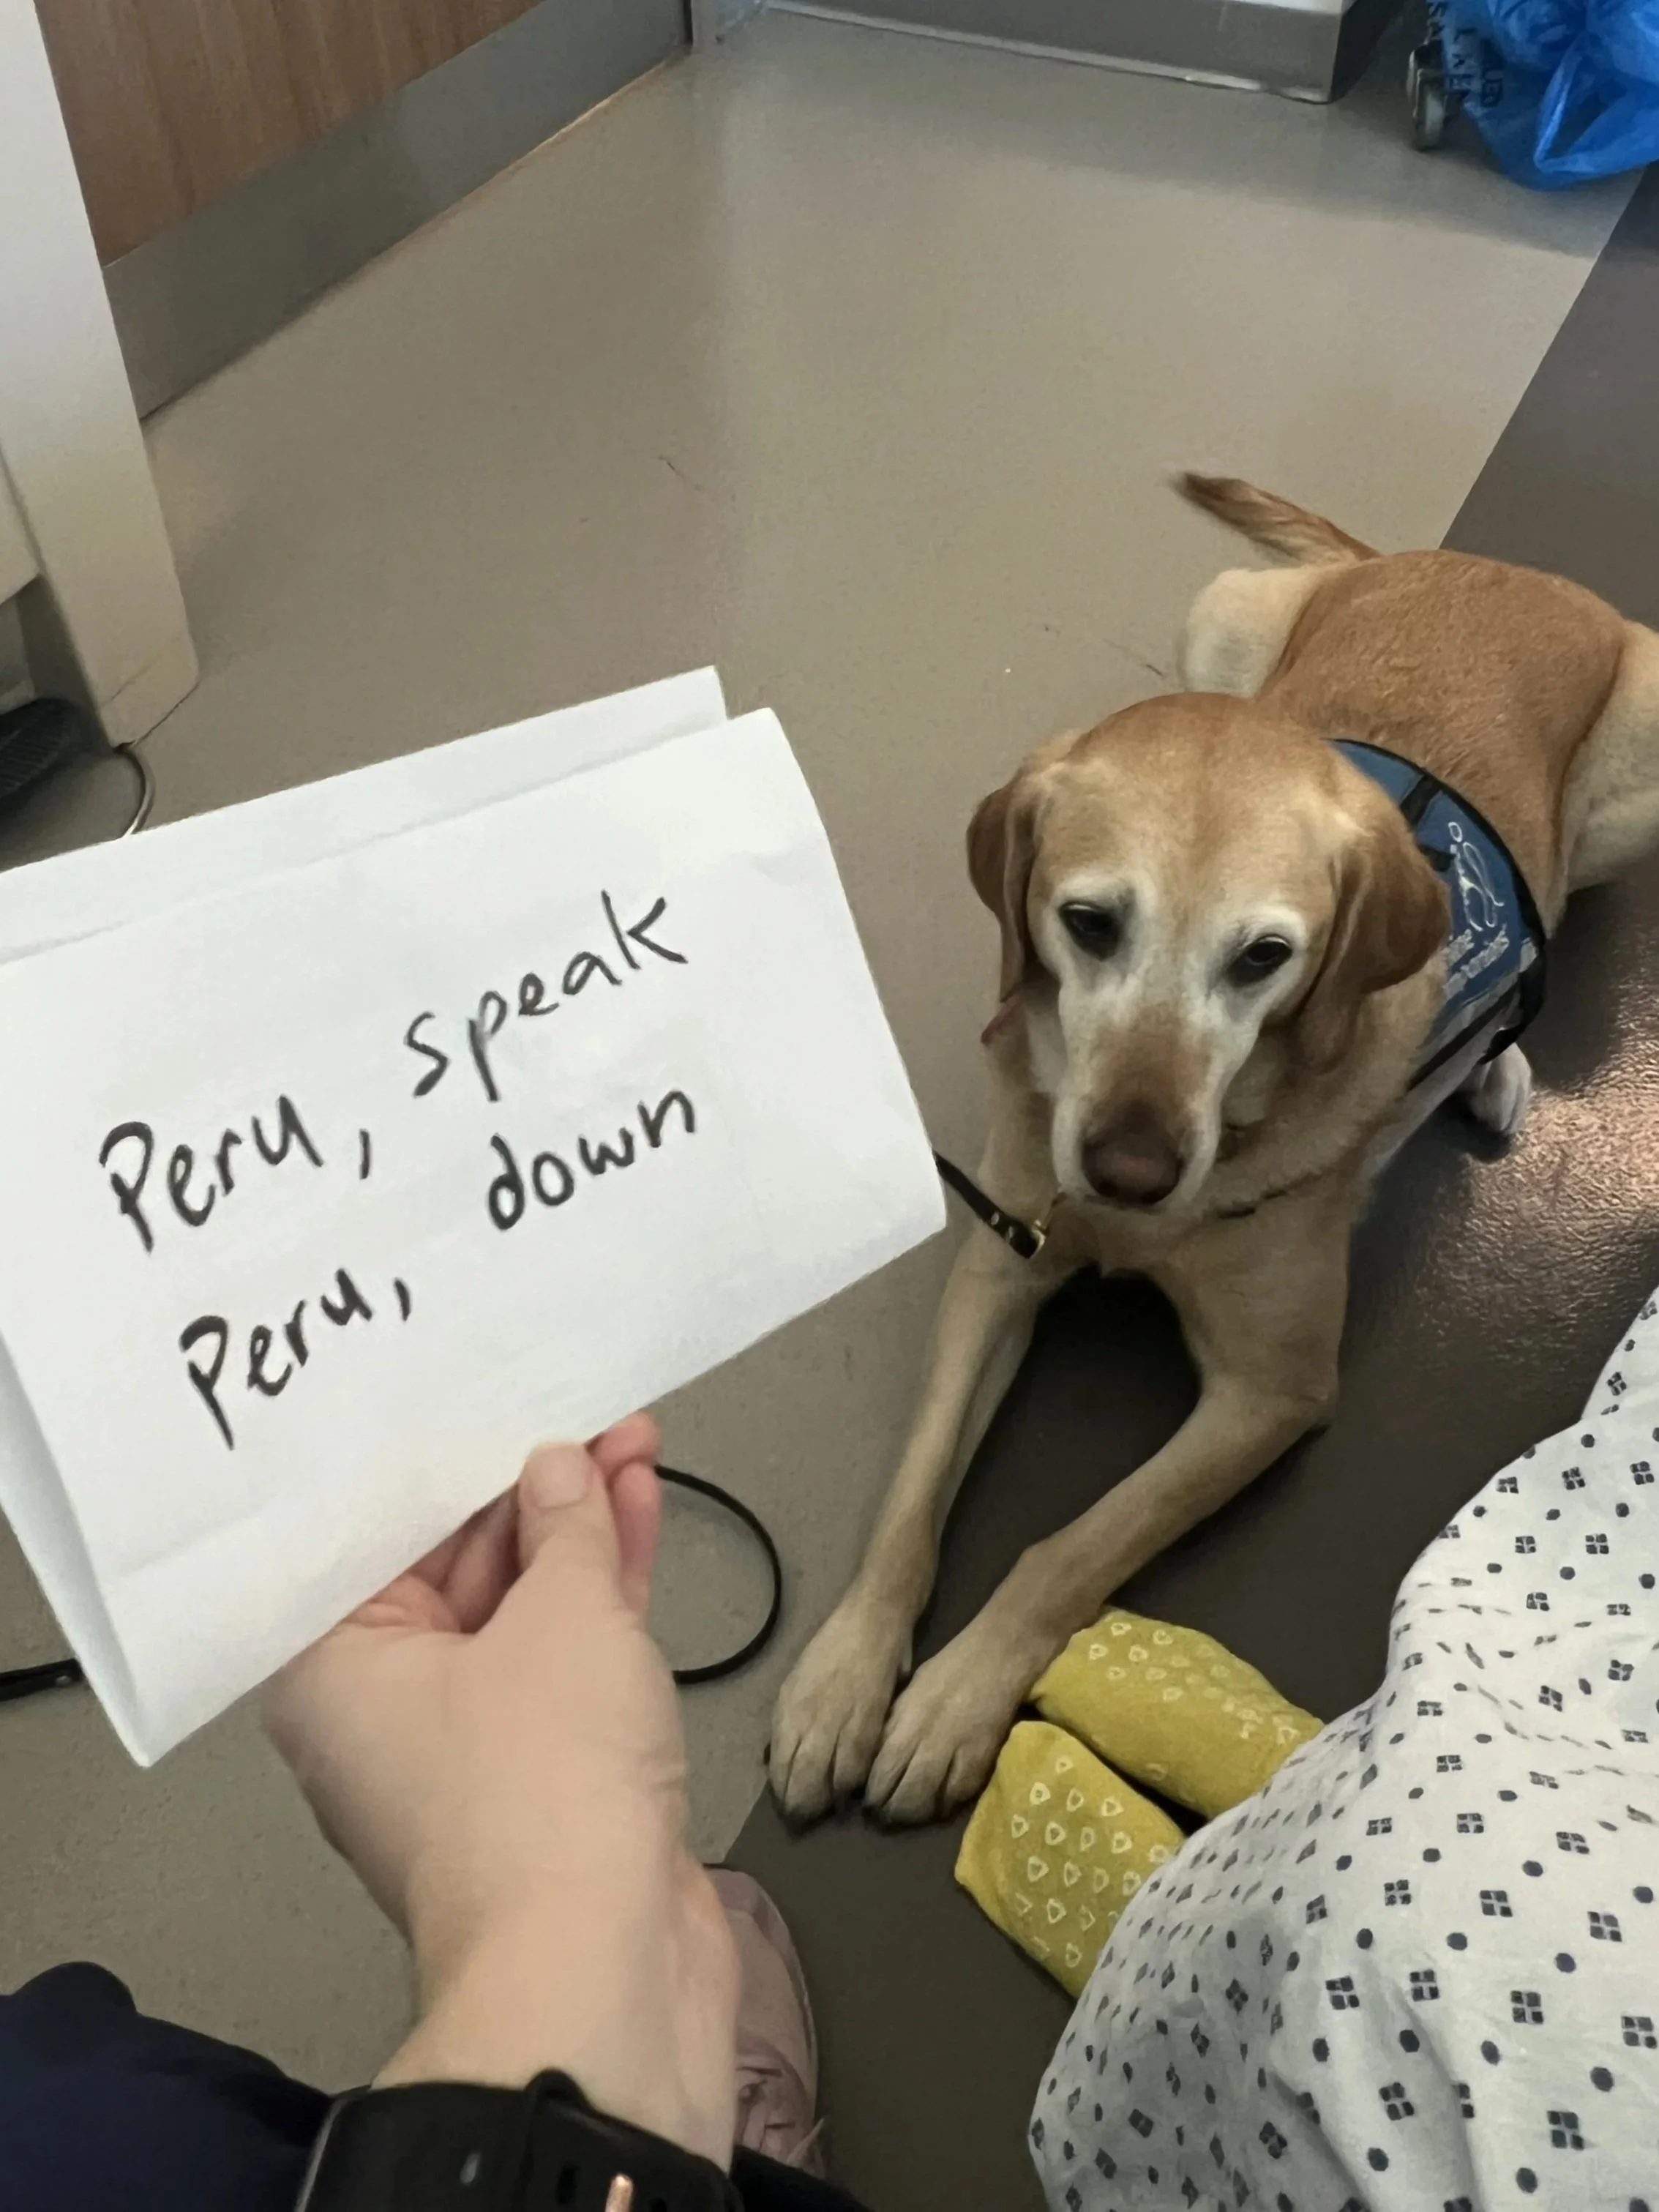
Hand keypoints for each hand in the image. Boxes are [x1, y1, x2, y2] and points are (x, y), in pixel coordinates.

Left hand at [264, 1417, 737, 2166]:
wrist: (604, 1966)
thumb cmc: (545, 1790)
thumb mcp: (564, 1616)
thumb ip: (565, 1525)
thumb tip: (559, 1468)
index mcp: (331, 1669)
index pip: (378, 1531)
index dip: (442, 1455)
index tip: (485, 1389)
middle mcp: (380, 1707)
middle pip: (451, 1565)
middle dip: (526, 1486)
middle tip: (581, 1408)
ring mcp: (465, 1746)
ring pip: (517, 1609)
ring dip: (575, 1529)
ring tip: (631, 1438)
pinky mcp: (541, 1774)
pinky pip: (560, 1659)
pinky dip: (599, 1592)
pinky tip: (638, 1511)